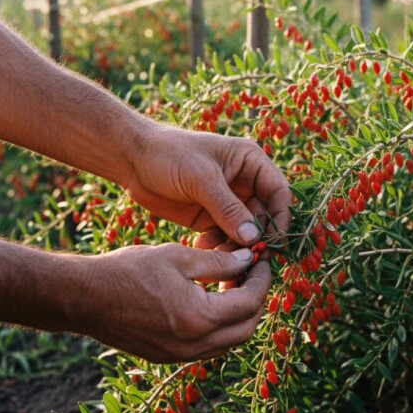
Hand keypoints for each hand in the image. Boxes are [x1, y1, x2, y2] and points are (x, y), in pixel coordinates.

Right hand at [73, 244, 270, 362]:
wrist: (82, 298)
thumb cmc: (127, 271)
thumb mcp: (177, 257)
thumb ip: (218, 262)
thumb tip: (249, 261)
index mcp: (199, 319)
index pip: (249, 303)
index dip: (262, 279)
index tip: (262, 260)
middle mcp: (193, 345)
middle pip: (246, 329)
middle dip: (256, 301)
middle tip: (253, 274)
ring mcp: (180, 356)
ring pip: (229, 342)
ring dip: (239, 316)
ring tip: (233, 284)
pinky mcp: (168, 357)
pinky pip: (208, 347)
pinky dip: (219, 326)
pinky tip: (211, 300)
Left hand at [125, 126, 291, 246]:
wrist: (132, 159)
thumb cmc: (169, 155)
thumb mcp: (201, 178)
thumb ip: (228, 208)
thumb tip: (254, 238)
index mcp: (250, 162)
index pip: (279, 192)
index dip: (281, 217)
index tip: (275, 241)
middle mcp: (244, 183)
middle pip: (264, 217)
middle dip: (258, 238)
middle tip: (249, 257)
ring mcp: (228, 202)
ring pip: (245, 232)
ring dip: (238, 247)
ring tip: (222, 257)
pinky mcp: (210, 218)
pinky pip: (225, 238)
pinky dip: (218, 247)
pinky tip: (202, 247)